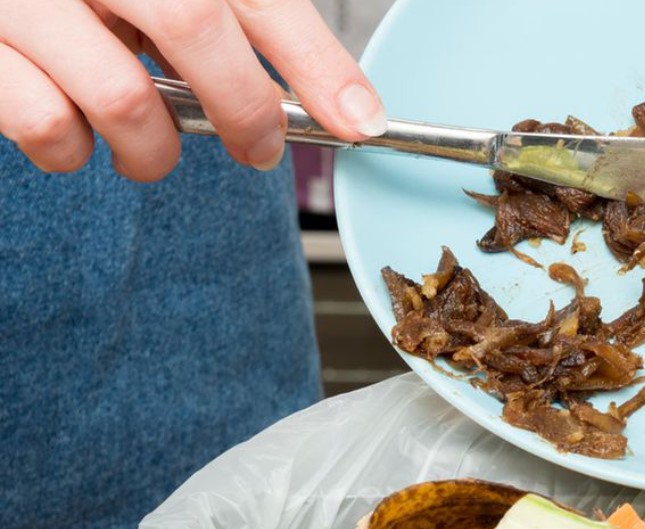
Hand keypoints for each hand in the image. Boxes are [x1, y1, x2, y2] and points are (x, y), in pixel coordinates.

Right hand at [0, 0, 386, 179]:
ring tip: (148, 144)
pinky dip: (71, 148)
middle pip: (193, 22)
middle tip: (257, 147)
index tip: (359, 120)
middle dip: (244, 108)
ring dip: (152, 150)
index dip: (316, 60)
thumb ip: (234, 25)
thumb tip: (340, 104)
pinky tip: (72, 126)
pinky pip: (46, 124)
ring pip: (122, 96)